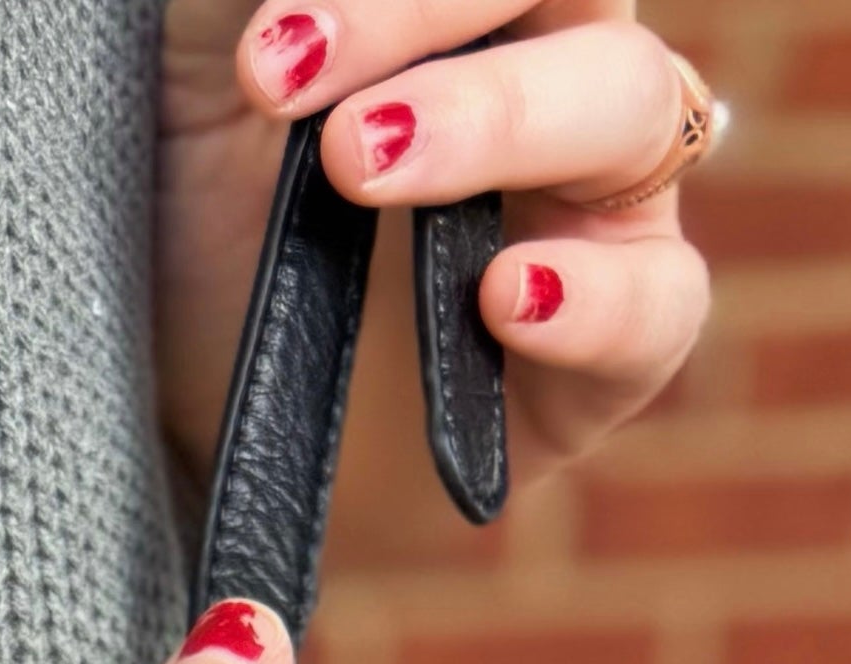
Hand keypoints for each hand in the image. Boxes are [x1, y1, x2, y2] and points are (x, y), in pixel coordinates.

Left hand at [160, 0, 715, 492]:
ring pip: (633, 102)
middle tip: (292, 85)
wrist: (211, 433)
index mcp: (476, 6)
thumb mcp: (189, 92)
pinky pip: (661, 304)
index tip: (266, 44)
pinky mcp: (614, 355)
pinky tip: (504, 297)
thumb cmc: (214, 238)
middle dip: (430, 8)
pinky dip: (595, 299)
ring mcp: (601, 211)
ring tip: (363, 164)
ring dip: (502, 116)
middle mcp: (557, 74)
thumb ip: (226, 5)